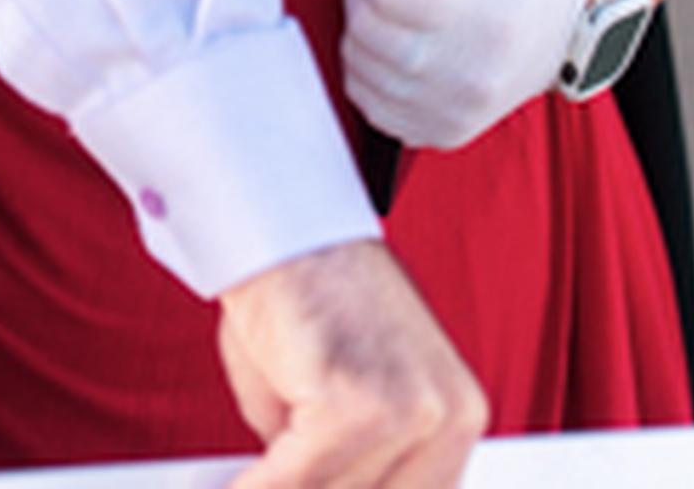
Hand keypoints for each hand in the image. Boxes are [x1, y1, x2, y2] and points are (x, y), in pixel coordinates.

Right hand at [214, 237, 486, 486]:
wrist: (277, 231)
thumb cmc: (305, 298)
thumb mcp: (339, 398)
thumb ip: (338, 459)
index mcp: (457, 414)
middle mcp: (447, 413)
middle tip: (272, 484)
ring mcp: (408, 410)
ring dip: (279, 488)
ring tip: (245, 484)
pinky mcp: (355, 406)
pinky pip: (297, 478)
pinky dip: (259, 485)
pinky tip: (236, 484)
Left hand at [340, 0, 587, 151]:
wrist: (566, 24)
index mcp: (489, 18)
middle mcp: (472, 74)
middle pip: (367, 26)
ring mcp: (456, 110)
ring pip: (361, 64)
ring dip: (360, 27)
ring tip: (391, 7)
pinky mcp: (445, 131)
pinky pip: (372, 105)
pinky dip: (367, 71)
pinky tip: (391, 45)